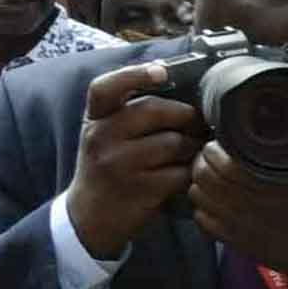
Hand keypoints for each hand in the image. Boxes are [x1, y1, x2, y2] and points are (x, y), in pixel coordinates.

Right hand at [65, 58, 206, 256]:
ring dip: (192, 146)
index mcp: (94, 120)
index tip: (162, 71)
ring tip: (192, 151)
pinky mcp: (139, 189)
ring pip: (173, 142)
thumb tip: (174, 85)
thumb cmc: (106, 168)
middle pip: (152, 110)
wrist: (89, 217)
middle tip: (197, 122)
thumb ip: (127, 112)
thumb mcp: (103, 134)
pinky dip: (190, 172)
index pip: (104, 87)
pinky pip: (180, 172)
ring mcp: (119, 164)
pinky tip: (187, 174)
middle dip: (184, 114)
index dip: (134, 74)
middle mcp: (100, 138)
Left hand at [188, 138, 287, 282]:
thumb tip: (282, 126)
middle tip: (213, 156)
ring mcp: (237, 225)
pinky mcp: (233, 241)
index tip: (223, 143)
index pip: (224, 163)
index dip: (216, 149)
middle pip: (204, 176)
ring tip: (213, 177)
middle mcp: (249, 205)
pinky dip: (203, 206)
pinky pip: (202, 218)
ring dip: (200, 182)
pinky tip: (216, 201)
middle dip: (203, 161)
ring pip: (198, 195)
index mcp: (271, 186)